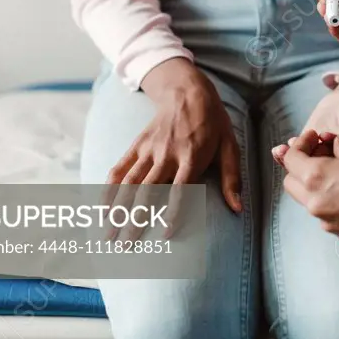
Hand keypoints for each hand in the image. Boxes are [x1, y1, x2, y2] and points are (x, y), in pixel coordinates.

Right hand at [105, 59, 242, 233]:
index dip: (173, 213)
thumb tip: (237, 209)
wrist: (188, 91)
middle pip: (148, 192)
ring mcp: (148, 149)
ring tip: (108, 235)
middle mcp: (167, 154)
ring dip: (116, 210)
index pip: (181, 190)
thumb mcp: (230, 147)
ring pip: (129, 183)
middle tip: (125, 247)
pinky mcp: (136, 145)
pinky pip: (119, 168)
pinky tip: (101, 208)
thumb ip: (231, 178)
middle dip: (134, 221)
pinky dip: (108, 188)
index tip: (164, 236)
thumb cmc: (213, 123)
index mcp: (192, 156)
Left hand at [280, 130, 338, 244]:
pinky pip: (325, 213)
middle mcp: (317, 204)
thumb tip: (336, 146)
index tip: (314, 137)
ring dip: (314, 184)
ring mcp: (328, 222)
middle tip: (320, 152)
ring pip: (307, 200)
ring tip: (338, 170)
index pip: (291, 160)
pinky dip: (329, 199)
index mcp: (319, 178)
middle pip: (292, 183)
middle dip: (301, 166)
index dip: (300, 144)